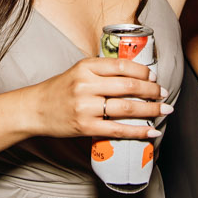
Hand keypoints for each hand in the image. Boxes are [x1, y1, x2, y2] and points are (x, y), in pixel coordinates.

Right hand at [29, 57, 168, 139]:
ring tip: (164, 110)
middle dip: (152, 91)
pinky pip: (118, 129)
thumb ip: (102, 71)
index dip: (143, 71)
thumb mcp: (78, 71)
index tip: (153, 77)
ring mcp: (86, 107)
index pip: (122, 65)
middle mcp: (86, 85)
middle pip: (129, 86)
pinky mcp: (86, 127)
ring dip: (151, 110)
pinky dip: (138, 131)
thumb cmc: (59, 90)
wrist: (34, 110)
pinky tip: (151, 131)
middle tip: (164, 93)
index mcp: (86, 67)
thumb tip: (135, 76)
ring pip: (127, 107)